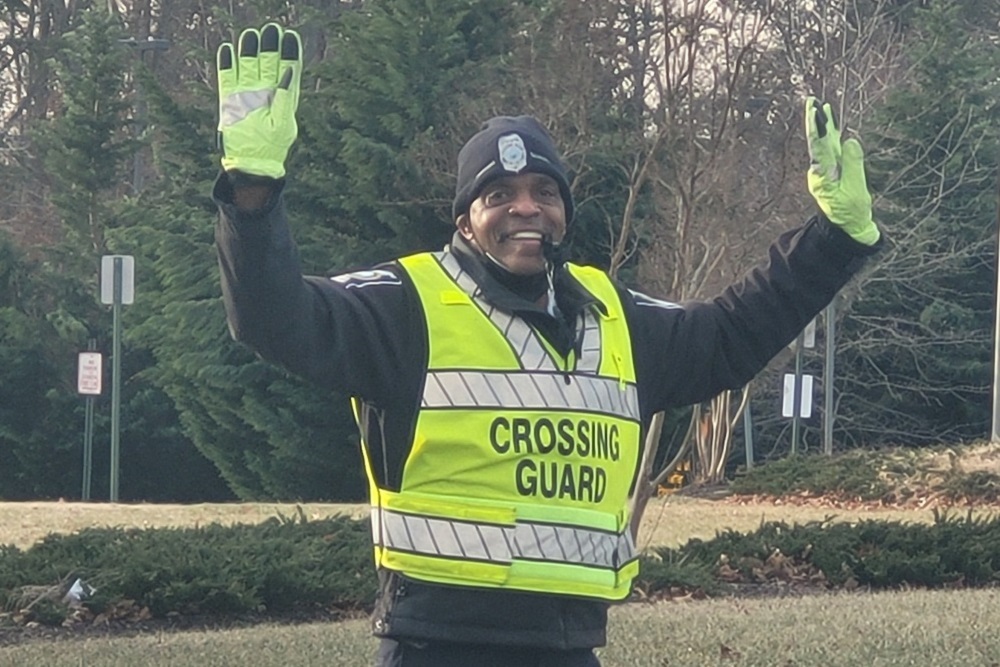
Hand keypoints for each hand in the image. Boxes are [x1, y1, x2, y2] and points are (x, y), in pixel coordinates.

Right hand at [217, 24, 301, 178]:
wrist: (252, 163)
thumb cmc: (272, 147)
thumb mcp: (284, 123)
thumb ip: (285, 97)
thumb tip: (289, 72)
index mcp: (282, 97)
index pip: (287, 69)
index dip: (289, 52)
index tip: (290, 36)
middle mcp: (265, 92)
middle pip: (267, 63)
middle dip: (269, 46)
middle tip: (271, 29)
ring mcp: (247, 95)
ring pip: (247, 66)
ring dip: (248, 50)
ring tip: (251, 35)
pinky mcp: (230, 100)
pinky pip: (227, 78)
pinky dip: (226, 64)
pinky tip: (227, 50)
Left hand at [804, 97, 879, 244]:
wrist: (849, 227)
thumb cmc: (851, 212)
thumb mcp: (855, 190)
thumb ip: (853, 165)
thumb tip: (851, 141)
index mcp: (822, 175)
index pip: (818, 146)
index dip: (817, 127)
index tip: (815, 111)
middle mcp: (820, 171)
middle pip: (817, 141)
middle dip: (815, 121)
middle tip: (812, 101)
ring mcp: (827, 170)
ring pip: (825, 143)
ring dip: (823, 126)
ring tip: (821, 107)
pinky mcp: (834, 171)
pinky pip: (832, 150)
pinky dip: (833, 136)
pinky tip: (832, 125)